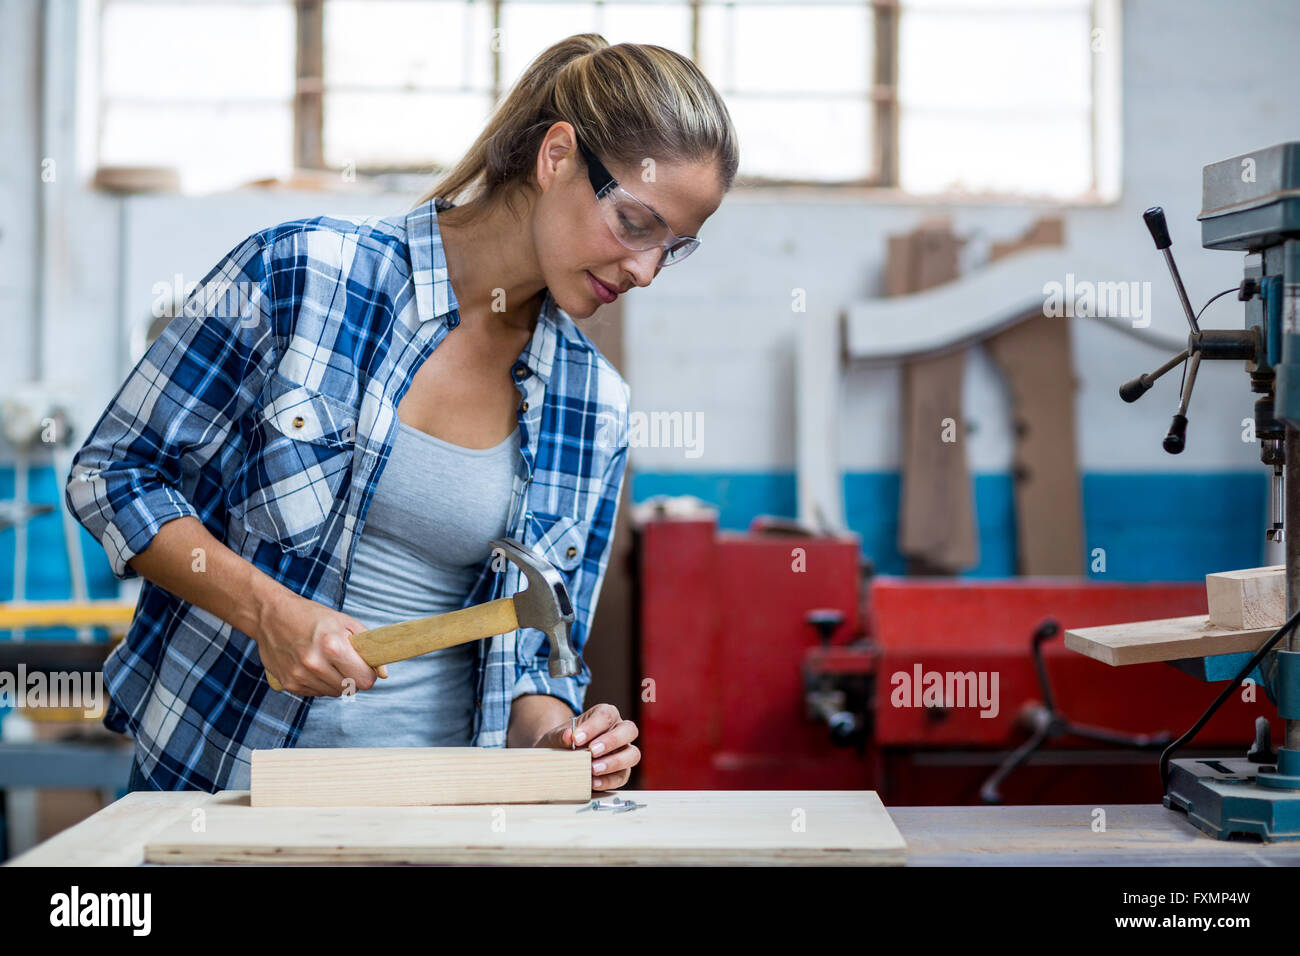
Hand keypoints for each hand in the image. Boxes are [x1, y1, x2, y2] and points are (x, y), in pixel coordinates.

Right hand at [254, 587, 387, 695]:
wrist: (271, 615)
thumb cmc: (312, 617)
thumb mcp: (345, 622)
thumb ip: (368, 647)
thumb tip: (384, 674)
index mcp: (333, 646)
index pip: (364, 680)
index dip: (368, 675)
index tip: (365, 667)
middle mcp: (315, 663)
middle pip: (350, 689)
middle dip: (353, 678)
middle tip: (346, 662)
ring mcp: (300, 675)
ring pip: (333, 693)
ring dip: (336, 681)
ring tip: (326, 661)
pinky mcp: (289, 683)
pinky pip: (316, 693)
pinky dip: (319, 683)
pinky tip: (312, 665)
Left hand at [536, 703, 639, 790]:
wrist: (560, 758)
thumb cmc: (563, 742)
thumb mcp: (556, 736)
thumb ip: (561, 735)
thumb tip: (567, 736)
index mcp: (605, 715)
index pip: (606, 715)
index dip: (593, 726)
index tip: (576, 739)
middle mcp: (619, 730)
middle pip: (629, 730)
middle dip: (611, 741)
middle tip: (592, 751)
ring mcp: (623, 751)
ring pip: (633, 754)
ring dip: (615, 762)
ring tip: (593, 769)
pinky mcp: (621, 771)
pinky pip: (622, 776)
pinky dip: (609, 780)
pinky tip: (593, 782)